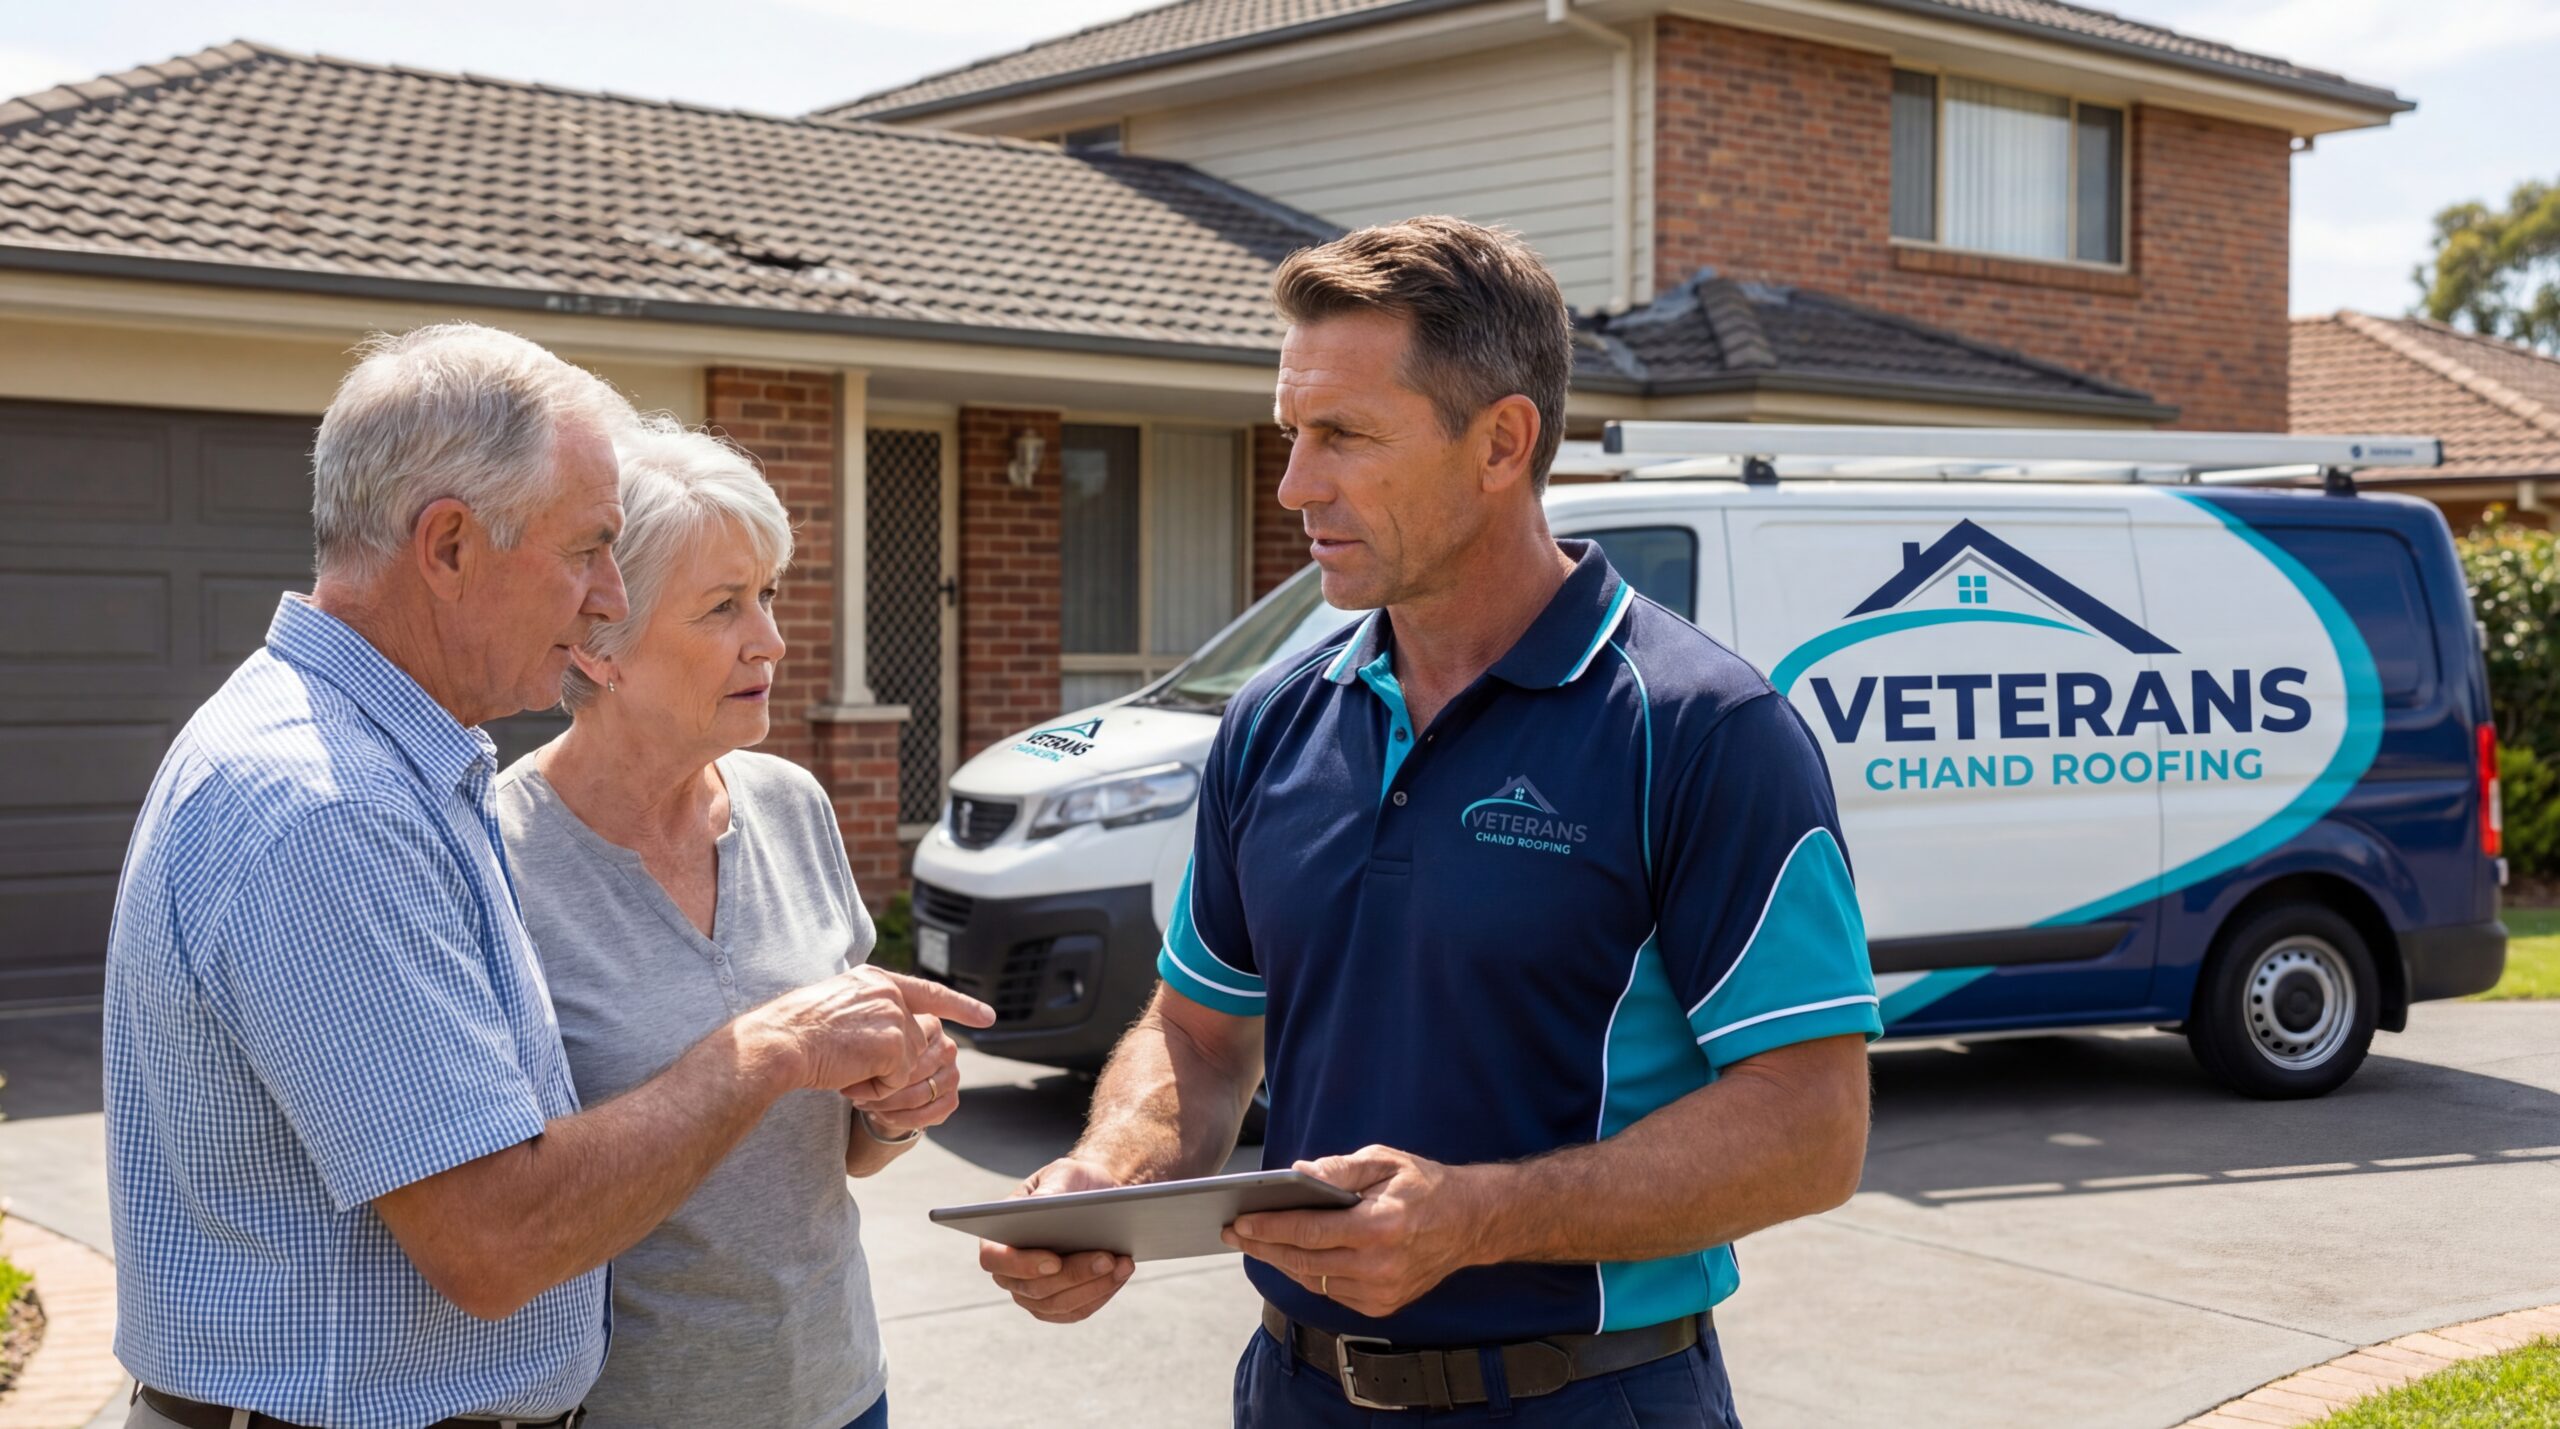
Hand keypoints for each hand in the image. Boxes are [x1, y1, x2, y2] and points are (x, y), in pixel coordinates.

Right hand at [750, 967, 992, 1093]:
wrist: (778, 1043)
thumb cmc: (794, 1034)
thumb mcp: (838, 1008)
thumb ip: (871, 1011)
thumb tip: (902, 1031)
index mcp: (875, 979)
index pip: (928, 992)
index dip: (960, 1005)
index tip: (988, 1017)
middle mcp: (889, 991)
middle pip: (914, 1040)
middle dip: (888, 1063)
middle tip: (845, 1061)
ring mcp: (894, 1014)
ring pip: (907, 1062)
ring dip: (879, 1077)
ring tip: (843, 1067)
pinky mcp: (893, 1042)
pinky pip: (898, 1080)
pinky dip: (875, 1088)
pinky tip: (849, 1078)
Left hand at [847, 1013, 961, 1136]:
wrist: (890, 1081)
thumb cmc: (879, 1053)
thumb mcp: (876, 1037)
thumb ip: (872, 1036)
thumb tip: (856, 1056)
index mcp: (932, 1025)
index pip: (906, 1049)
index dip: (879, 1065)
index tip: (855, 1075)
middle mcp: (948, 1048)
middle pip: (912, 1075)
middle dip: (881, 1090)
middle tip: (856, 1097)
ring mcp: (953, 1075)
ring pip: (918, 1098)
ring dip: (887, 1107)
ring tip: (865, 1106)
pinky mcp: (952, 1100)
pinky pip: (926, 1116)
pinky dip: (899, 1120)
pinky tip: (880, 1116)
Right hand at [978, 1157, 1136, 1323]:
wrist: (1096, 1201)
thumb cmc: (1074, 1183)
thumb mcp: (1064, 1174)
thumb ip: (1050, 1188)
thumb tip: (1038, 1207)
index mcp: (999, 1234)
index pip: (995, 1259)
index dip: (1021, 1264)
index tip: (1053, 1261)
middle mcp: (1009, 1270)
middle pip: (1033, 1287)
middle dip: (1074, 1274)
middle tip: (1107, 1258)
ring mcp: (1031, 1293)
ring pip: (1058, 1303)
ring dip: (1093, 1286)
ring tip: (1123, 1264)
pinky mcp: (1057, 1305)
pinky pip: (1076, 1310)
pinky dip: (1101, 1293)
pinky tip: (1122, 1273)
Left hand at [1223, 1145, 1488, 1318]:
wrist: (1470, 1223)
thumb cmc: (1424, 1185)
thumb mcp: (1384, 1161)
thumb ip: (1339, 1169)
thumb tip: (1296, 1173)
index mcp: (1380, 1226)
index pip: (1309, 1231)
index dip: (1269, 1226)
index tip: (1240, 1220)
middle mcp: (1380, 1266)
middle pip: (1303, 1261)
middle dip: (1263, 1246)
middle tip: (1233, 1233)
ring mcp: (1381, 1291)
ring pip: (1313, 1281)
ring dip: (1281, 1261)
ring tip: (1256, 1242)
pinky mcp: (1382, 1305)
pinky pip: (1331, 1292)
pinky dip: (1309, 1274)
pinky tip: (1291, 1256)